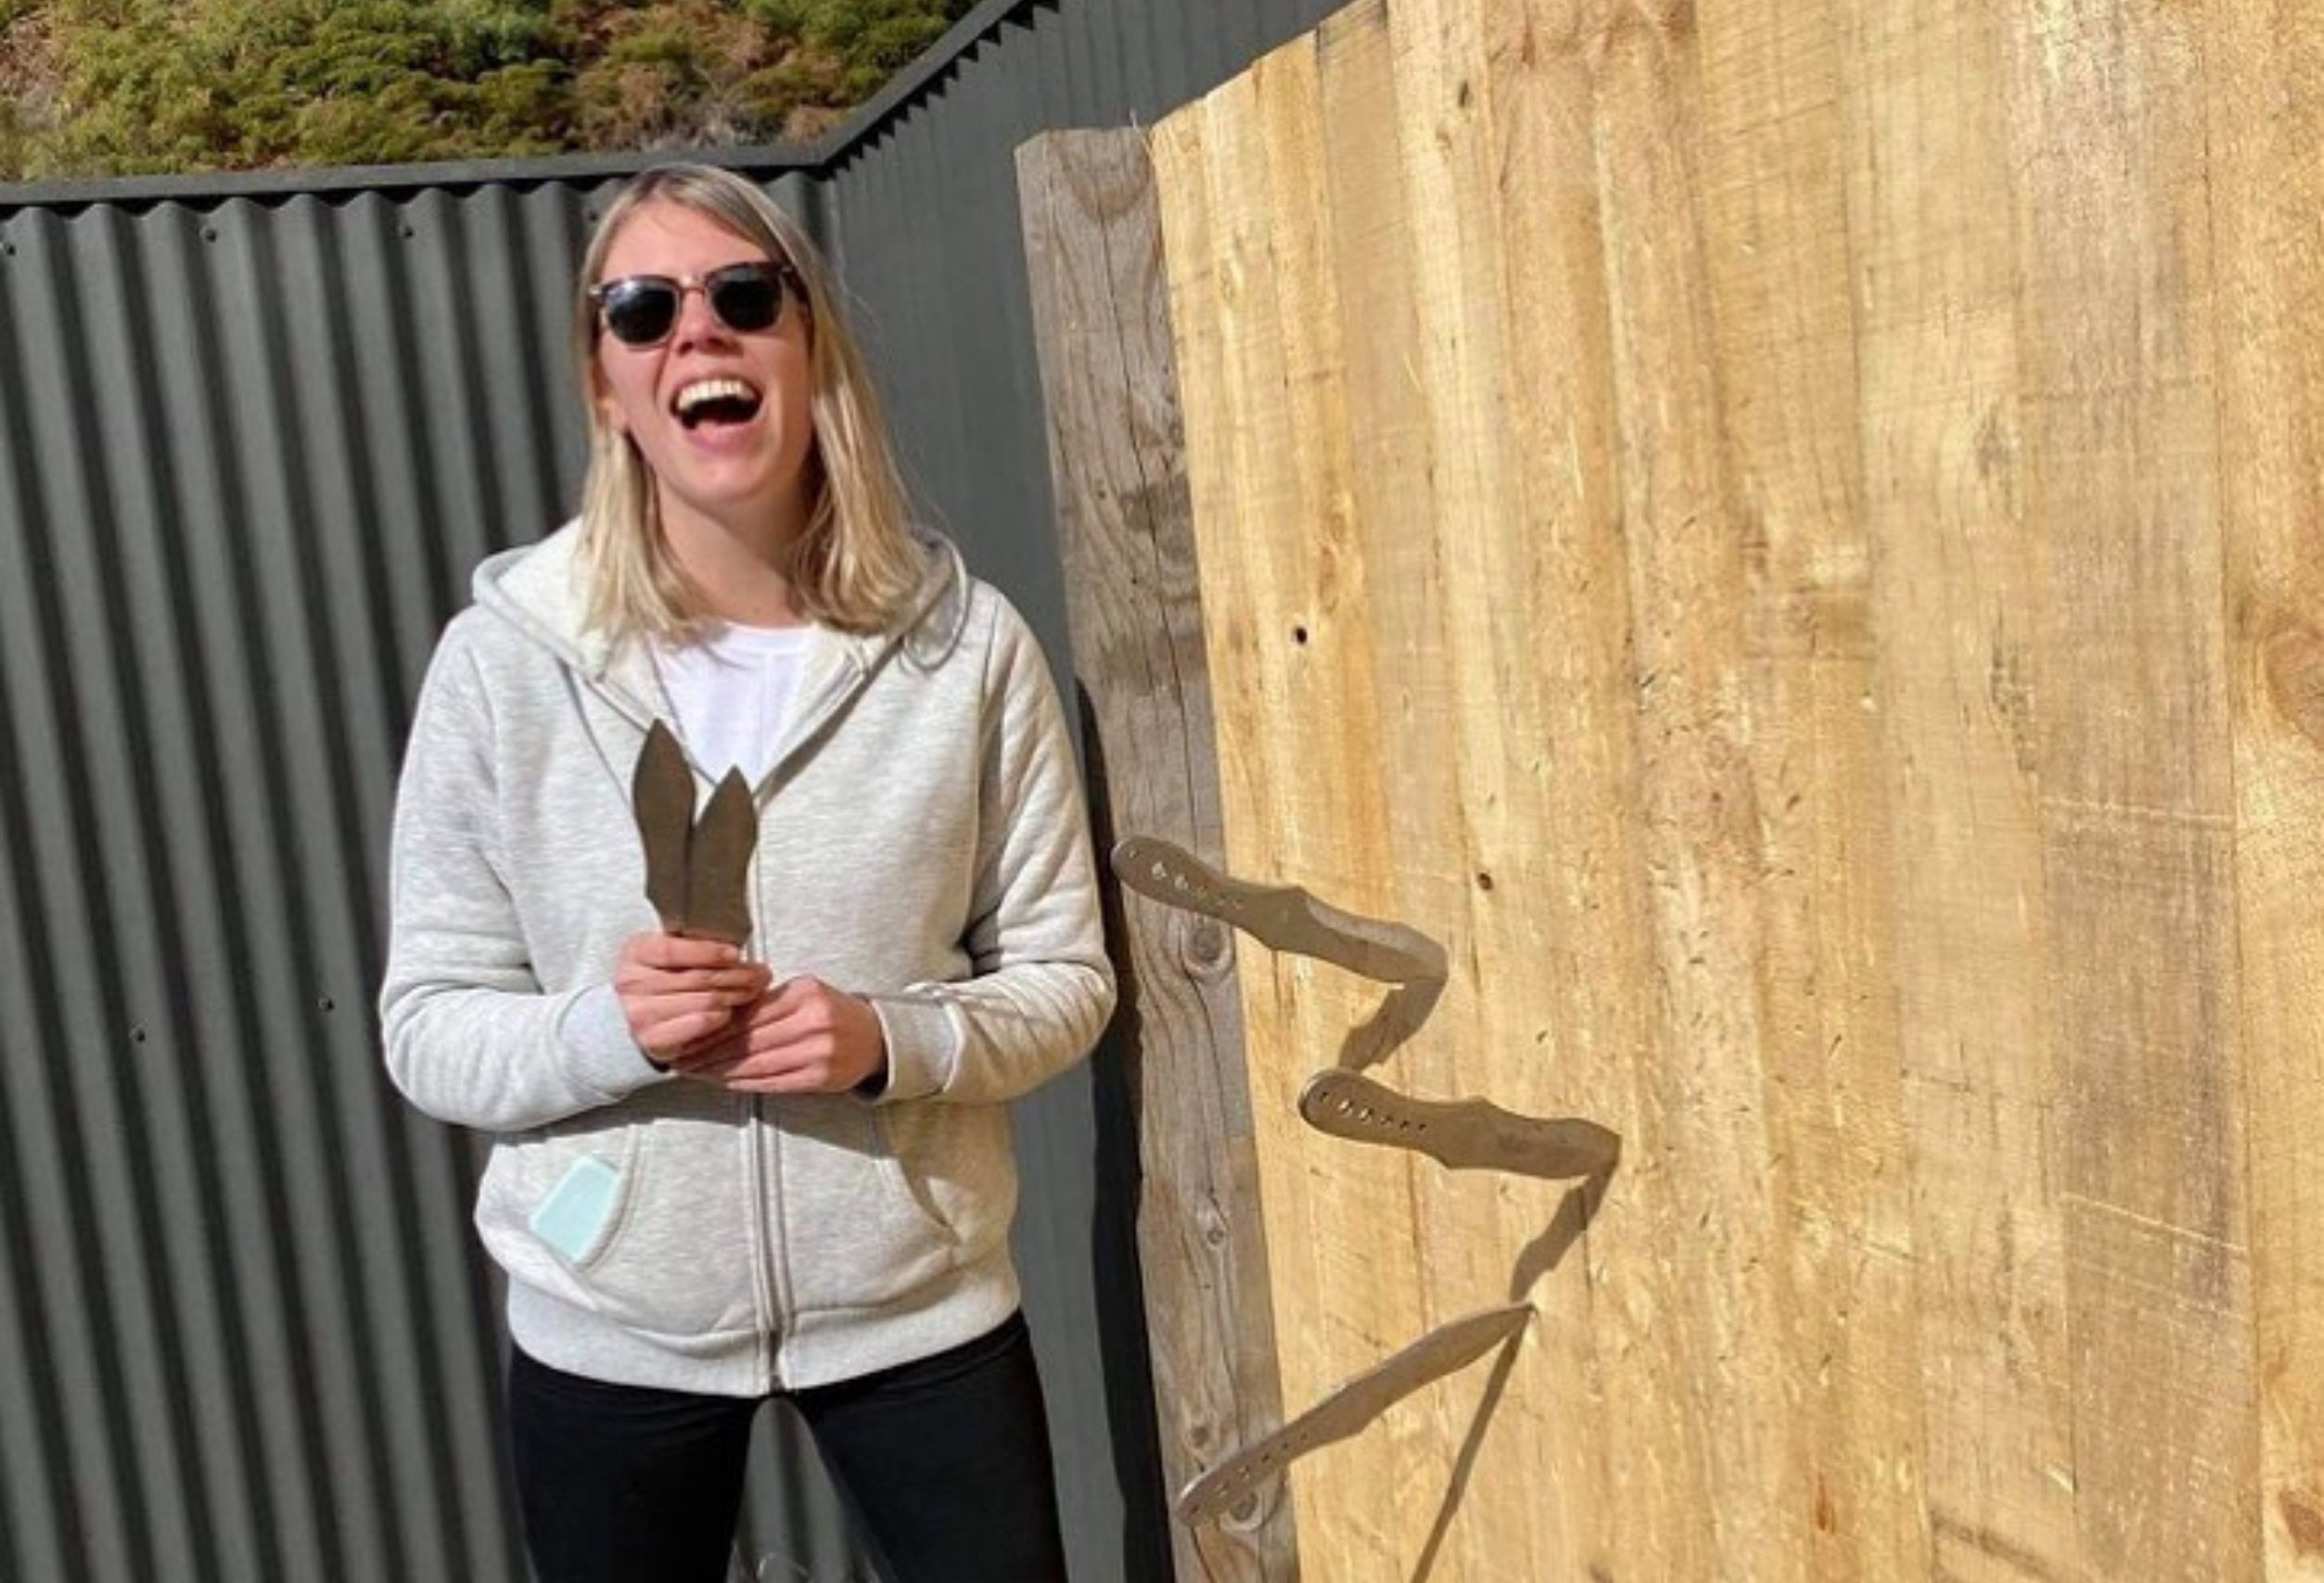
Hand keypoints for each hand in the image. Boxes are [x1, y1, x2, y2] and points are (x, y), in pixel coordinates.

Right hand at [614, 932, 771, 1064]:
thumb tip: (738, 954)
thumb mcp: (673, 953)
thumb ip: (697, 947)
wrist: (636, 1016)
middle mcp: (632, 983)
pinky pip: (701, 1023)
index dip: (708, 952)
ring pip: (705, 1001)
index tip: (735, 953)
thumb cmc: (663, 978)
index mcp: (637, 953)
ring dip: (735, 996)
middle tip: (761, 974)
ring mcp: (641, 1014)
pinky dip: (721, 1017)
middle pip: (698, 978)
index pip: (673, 951)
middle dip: (737, 975)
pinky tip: (728, 1012)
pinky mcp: (654, 1040)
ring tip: (751, 991)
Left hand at [669, 975, 888, 1094]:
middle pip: (748, 1040)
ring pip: (756, 1064)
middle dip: (709, 1052)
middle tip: (682, 1059)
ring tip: (696, 1073)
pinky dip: (744, 1082)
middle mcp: (813, 1022)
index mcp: (804, 994)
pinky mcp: (819, 1078)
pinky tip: (724, 1081)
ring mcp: (818, 1053)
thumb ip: (766, 1002)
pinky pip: (773, 1082)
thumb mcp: (803, 993)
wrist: (874, 1039)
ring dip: (720, 1071)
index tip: (688, 1035)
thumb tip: (716, 1016)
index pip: (748, 1013)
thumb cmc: (831, 1013)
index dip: (713, 1027)